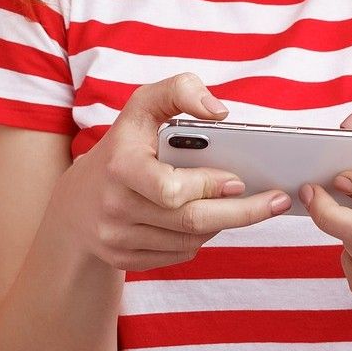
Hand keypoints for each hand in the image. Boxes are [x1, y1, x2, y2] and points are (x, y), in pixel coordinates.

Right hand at [48, 72, 292, 271]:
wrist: (77, 201)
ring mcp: (117, 238)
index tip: (239, 179)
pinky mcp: (124, 259)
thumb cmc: (124, 145)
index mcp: (120, 165)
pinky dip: (201, 237)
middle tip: (274, 202)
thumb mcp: (142, 106)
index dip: (210, 186)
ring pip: (190, 239)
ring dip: (222, 223)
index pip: (171, 189)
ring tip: (244, 206)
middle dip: (241, 213)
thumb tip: (219, 112)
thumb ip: (179, 90)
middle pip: (191, 221)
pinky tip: (209, 219)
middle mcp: (115, 206)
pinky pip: (179, 254)